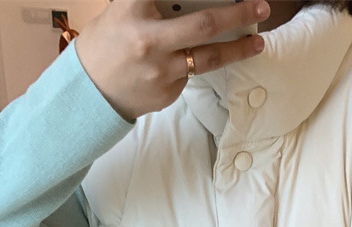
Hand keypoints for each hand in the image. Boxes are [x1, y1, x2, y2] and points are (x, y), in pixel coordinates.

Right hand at [75, 0, 268, 122]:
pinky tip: (191, 59)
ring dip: (238, 50)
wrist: (90, 93)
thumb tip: (191, 0)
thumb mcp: (123, 10)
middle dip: (238, 15)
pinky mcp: (168, 93)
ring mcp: (161, 71)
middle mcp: (150, 41)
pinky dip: (197, 62)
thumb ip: (154, 2)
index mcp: (133, 10)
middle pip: (204, 26)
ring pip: (209, 58)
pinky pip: (191, 73)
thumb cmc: (107, 43)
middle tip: (260, 7)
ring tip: (258, 42)